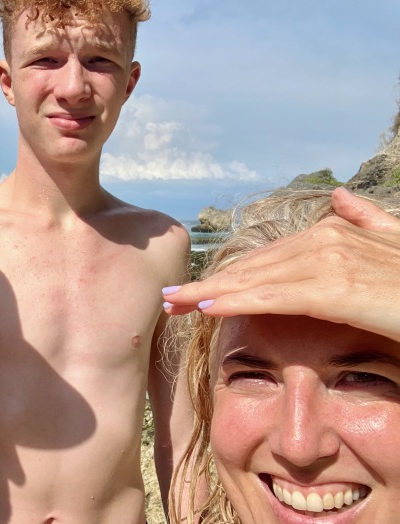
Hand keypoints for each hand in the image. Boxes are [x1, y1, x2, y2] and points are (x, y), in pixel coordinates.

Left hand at [162, 187, 399, 341]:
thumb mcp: (394, 242)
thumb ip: (365, 220)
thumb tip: (339, 197)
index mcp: (330, 232)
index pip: (265, 259)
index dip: (227, 275)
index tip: (193, 288)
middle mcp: (324, 240)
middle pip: (251, 267)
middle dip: (206, 284)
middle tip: (167, 297)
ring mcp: (329, 261)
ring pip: (254, 280)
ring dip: (207, 293)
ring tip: (172, 303)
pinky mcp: (335, 288)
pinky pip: (274, 296)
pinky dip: (237, 301)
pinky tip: (206, 307)